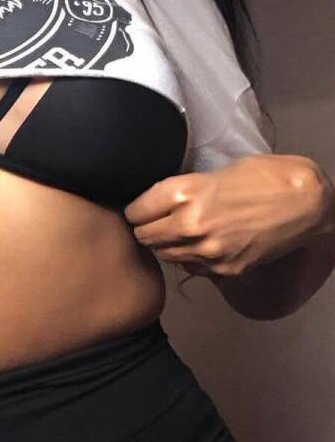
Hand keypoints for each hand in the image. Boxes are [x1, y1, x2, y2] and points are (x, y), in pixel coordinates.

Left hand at [122, 154, 333, 278]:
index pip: (135, 211)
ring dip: (167, 245)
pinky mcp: (224, 269)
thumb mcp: (218, 172)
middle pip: (144, 236)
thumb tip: (160, 201)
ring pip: (165, 255)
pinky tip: (203, 244)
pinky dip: (192, 258)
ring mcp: (207, 251)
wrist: (307, 203)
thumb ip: (186, 189)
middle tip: (155, 222)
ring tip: (179, 233)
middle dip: (146, 229)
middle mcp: (190, 225)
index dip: (136, 209)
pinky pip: (192, 268)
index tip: (140, 209)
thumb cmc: (265, 177)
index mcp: (184, 193)